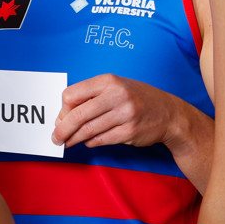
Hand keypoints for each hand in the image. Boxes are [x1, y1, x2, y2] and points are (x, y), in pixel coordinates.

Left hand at [51, 74, 177, 149]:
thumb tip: (64, 116)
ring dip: (74, 139)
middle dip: (62, 129)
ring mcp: (124, 114)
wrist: (169, 113)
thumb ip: (92, 97)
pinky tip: (89, 141)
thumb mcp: (116, 87)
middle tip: (55, 138)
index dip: (63, 109)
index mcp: (108, 80)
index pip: (72, 94)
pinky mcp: (129, 132)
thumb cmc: (137, 98)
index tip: (61, 117)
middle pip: (78, 115)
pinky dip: (91, 142)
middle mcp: (116, 95)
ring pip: (88, 130)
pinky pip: (101, 140)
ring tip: (67, 142)